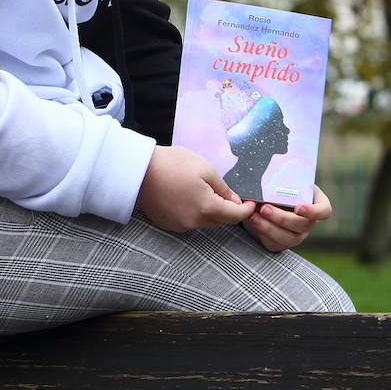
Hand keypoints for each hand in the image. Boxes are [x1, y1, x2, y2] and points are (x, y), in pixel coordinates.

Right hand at [136, 145, 254, 232]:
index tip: (251, 203)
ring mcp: (179, 225)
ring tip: (203, 191)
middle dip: (227, 209)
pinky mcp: (167, 224)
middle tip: (228, 193)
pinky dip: (193, 213)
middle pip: (219, 220)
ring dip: (209, 211)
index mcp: (206, 208)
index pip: (234, 216)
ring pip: (203, 222)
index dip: (246, 209)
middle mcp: (193, 222)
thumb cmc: (173, 164)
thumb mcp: (205, 169)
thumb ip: (223, 188)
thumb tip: (234, 201)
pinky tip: (187, 197)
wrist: (139, 169)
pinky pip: (188, 221)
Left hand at [242, 185, 332, 252]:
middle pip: (303, 226)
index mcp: (315, 203)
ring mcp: (297, 235)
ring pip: (289, 238)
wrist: (263, 196)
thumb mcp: (283, 177)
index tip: (298, 207)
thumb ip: (284, 176)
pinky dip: (262, 234)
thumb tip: (275, 167)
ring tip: (253, 216)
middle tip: (265, 208)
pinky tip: (253, 222)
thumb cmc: (277, 183)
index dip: (314, 212)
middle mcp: (308, 222)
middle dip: (282, 218)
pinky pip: (275, 244)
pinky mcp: (281, 243)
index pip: (324, 211)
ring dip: (269, 228)